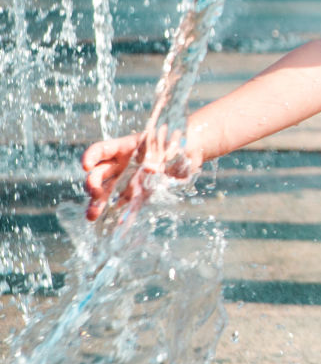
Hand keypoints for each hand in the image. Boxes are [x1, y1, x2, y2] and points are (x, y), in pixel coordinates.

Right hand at [83, 127, 199, 221]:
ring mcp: (129, 179)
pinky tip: (117, 223)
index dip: (91, 156)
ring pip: (107, 191)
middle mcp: (123, 163)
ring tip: (91, 216)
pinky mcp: (140, 193)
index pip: (102, 150)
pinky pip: (128, 204)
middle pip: (100, 173)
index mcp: (126, 147)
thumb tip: (152, 170)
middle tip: (94, 194)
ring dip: (97, 203)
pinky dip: (123, 213)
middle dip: (92, 184)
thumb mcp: (169, 142)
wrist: (190, 149)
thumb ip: (161, 154)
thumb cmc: (177, 140)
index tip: (86, 166)